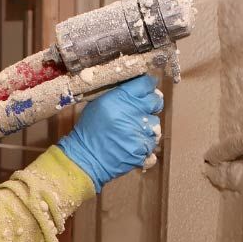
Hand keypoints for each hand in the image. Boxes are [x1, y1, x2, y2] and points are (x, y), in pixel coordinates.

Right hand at [56, 75, 163, 190]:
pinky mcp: (143, 149)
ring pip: (155, 124)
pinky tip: (132, 145)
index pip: (146, 84)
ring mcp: (141, 132)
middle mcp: (134, 112)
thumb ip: (118, 94)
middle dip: (151, 104)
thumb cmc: (89, 129)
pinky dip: (144, 145)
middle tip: (141, 110)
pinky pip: (152, 142)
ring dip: (147, 127)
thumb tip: (134, 87)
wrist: (86, 158)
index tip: (146, 89)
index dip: (148, 86)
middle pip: (156, 101)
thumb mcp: (98, 104)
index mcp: (121, 98)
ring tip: (133, 131)